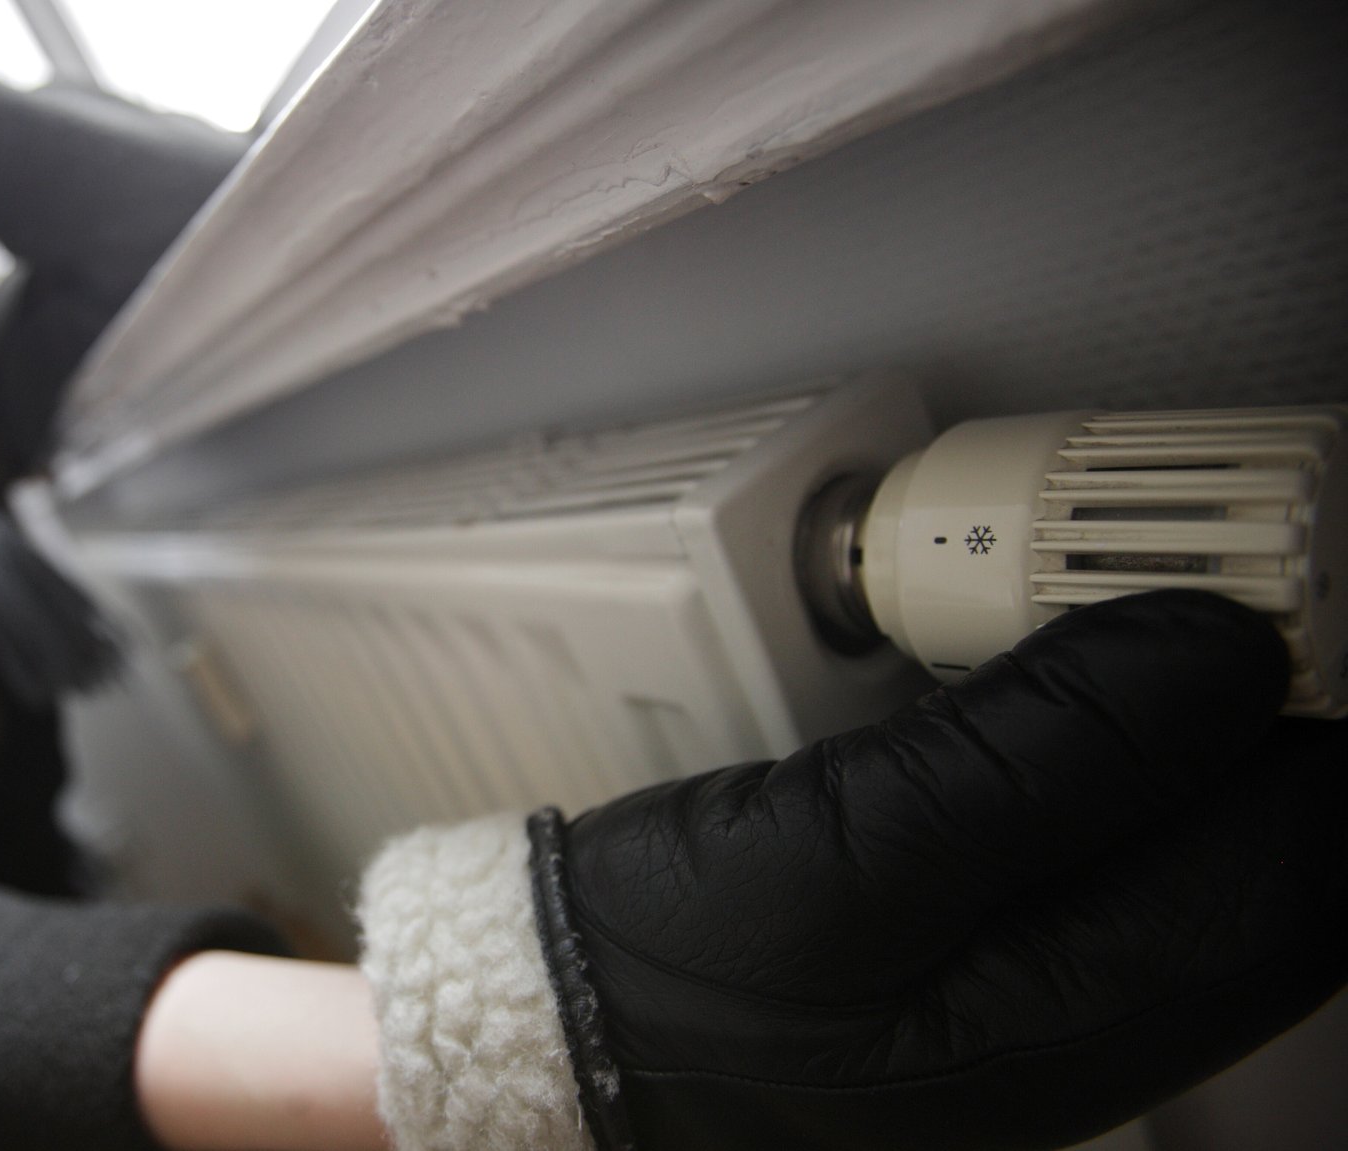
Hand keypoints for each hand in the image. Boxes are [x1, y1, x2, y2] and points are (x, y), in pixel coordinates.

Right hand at [536, 590, 1346, 1149]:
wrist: (572, 1014)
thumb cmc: (681, 970)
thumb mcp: (845, 851)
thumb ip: (1039, 757)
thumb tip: (1220, 651)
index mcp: (1080, 1021)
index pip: (1306, 867)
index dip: (1323, 719)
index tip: (1292, 585)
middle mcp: (1098, 1014)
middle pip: (1281, 853)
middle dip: (1278, 705)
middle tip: (1241, 569)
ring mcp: (1057, 980)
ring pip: (1211, 838)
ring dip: (1211, 716)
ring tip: (1174, 604)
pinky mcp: (1010, 938)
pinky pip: (1132, 834)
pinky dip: (1140, 742)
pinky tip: (1095, 676)